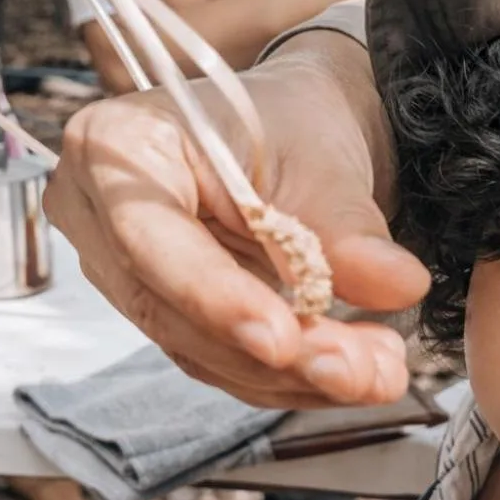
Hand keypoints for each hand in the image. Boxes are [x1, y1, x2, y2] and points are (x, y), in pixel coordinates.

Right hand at [45, 31, 432, 408]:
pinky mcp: (167, 314)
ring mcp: (128, 273)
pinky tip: (351, 374)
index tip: (282, 340)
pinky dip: (287, 377)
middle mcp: (101, 216)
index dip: (214, 296)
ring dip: (290, 375)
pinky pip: (220, 361)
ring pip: (199, 348)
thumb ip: (348, 227)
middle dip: (272, 353)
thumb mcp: (324, 160)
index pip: (150, 237)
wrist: (297, 135)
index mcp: (118, 146)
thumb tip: (398, 285)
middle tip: (361, 371)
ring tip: (377, 373)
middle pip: (172, 308)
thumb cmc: (294, 122)